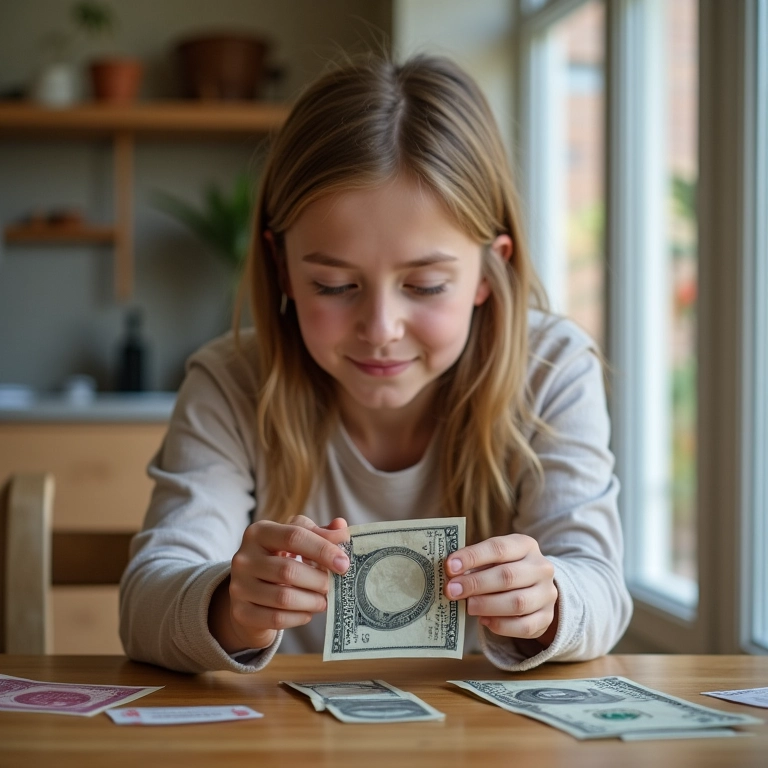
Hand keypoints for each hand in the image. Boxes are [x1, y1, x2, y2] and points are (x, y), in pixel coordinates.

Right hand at [209, 516, 348, 652]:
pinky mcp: (241, 612)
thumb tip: (342, 529)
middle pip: (289, 570)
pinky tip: (308, 612)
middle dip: (319, 580)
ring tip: (324, 600)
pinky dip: (299, 617)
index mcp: (259, 532)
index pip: (294, 536)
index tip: (344, 563)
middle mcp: (244, 557)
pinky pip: (276, 618)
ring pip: (283, 598)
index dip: (323, 549)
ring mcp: (239, 586)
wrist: (250, 591)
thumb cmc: (280, 558)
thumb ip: (321, 533)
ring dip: (312, 601)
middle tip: (334, 586)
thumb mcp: (298, 540)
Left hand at [444, 534, 558, 646]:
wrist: (536, 588)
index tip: (449, 567)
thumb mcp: (493, 559)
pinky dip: (501, 625)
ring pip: (517, 603)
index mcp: (525, 545)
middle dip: (475, 584)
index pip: (498, 548)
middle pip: (507, 576)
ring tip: (467, 606)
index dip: (472, 557)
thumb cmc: (505, 569)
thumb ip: (475, 565)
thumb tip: (450, 576)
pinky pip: (524, 626)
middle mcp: (541, 567)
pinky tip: (484, 621)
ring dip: (487, 605)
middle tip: (452, 590)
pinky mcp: (547, 618)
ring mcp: (547, 594)